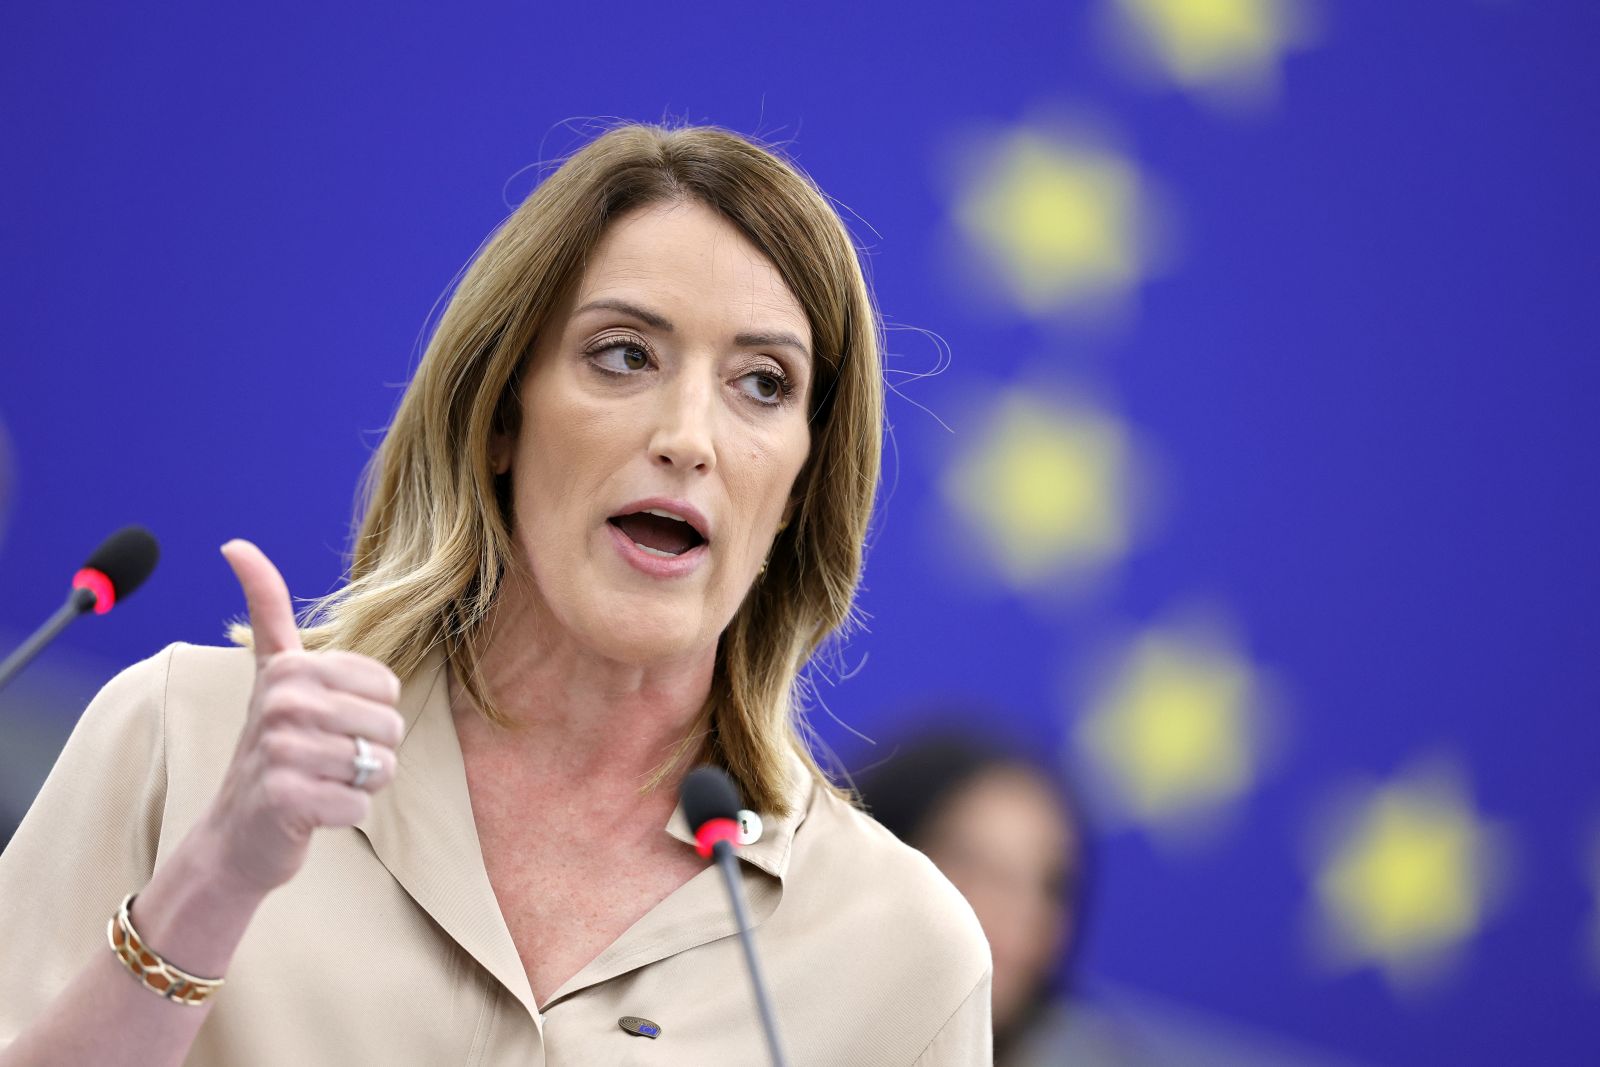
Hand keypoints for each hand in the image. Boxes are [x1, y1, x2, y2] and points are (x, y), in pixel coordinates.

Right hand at [197, 539, 404, 896]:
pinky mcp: (287, 800)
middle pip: (390, 726)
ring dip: (359, 784)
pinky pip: (361, 804)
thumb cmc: (272, 749)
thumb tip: (235, 543)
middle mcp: (281, 703)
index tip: (326, 722)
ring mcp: (281, 752)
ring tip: (319, 783)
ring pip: (380, 766)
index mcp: (290, 669)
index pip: (388, 686)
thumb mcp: (271, 674)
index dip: (371, 713)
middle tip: (324, 760)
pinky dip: (346, 815)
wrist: (236, 835)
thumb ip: (266, 611)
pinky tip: (312, 812)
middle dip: (369, 751)